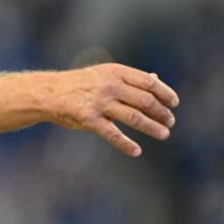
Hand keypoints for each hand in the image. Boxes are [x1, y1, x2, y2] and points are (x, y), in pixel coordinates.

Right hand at [49, 63, 178, 156]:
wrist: (50, 92)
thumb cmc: (80, 84)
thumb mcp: (104, 74)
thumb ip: (129, 78)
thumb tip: (156, 79)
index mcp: (114, 72)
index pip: (148, 82)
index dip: (165, 93)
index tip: (174, 104)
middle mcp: (108, 86)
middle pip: (145, 100)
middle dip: (161, 112)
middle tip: (170, 122)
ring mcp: (98, 103)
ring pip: (134, 117)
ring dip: (153, 128)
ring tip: (163, 134)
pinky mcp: (88, 119)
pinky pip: (113, 134)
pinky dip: (127, 145)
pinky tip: (136, 151)